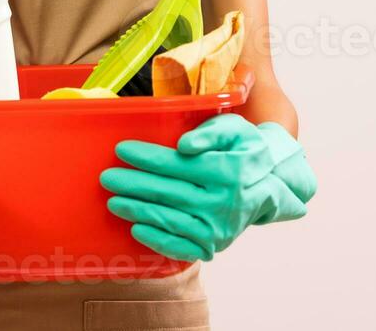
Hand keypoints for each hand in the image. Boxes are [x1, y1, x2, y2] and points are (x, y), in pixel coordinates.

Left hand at [100, 114, 315, 261]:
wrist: (267, 185)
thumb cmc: (244, 150)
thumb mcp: (235, 130)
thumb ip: (210, 132)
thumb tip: (184, 145)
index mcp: (228, 170)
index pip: (178, 165)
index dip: (148, 157)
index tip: (122, 149)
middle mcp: (224, 202)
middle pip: (169, 193)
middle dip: (134, 184)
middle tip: (107, 177)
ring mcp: (219, 228)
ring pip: (170, 220)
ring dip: (138, 211)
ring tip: (113, 201)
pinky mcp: (214, 245)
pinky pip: (180, 246)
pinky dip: (156, 239)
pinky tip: (136, 228)